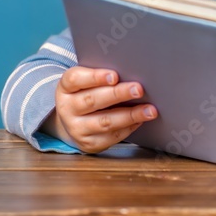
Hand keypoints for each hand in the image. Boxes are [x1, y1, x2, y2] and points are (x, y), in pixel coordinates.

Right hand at [41, 66, 156, 152]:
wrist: (74, 120)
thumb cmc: (87, 93)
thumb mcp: (86, 82)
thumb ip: (102, 76)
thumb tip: (130, 71)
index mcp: (65, 88)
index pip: (75, 79)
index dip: (95, 77)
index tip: (115, 76)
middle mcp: (67, 109)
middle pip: (92, 100)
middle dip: (118, 94)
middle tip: (139, 89)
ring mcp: (76, 128)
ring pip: (105, 122)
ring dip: (130, 115)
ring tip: (149, 110)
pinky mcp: (88, 144)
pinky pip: (111, 137)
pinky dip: (128, 128)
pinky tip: (140, 120)